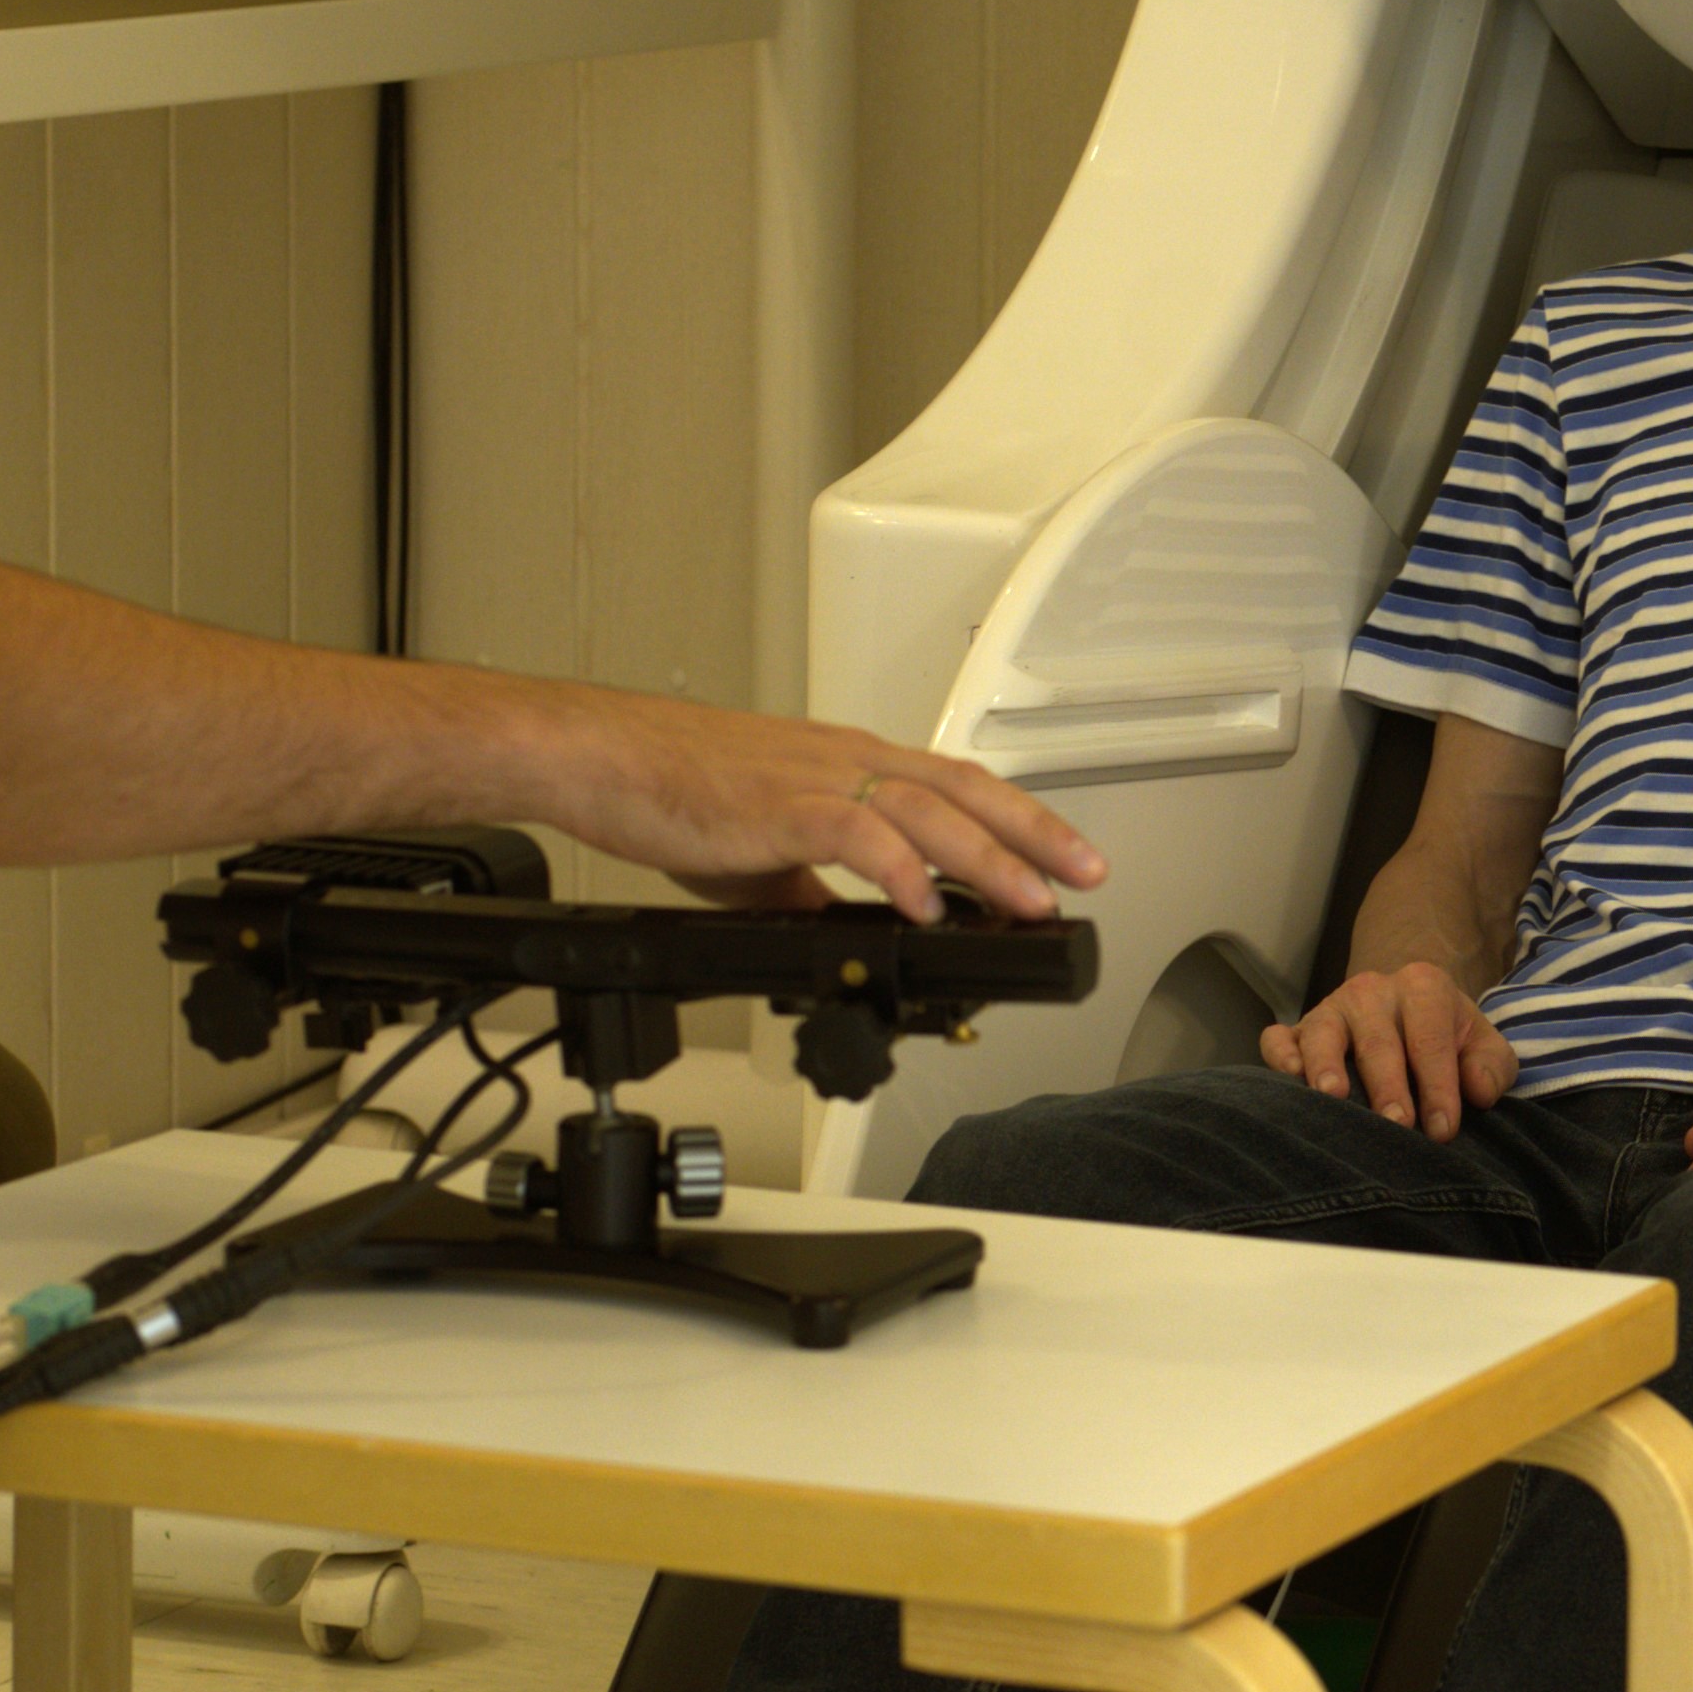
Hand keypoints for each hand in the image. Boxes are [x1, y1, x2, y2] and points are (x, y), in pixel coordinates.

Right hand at [555, 700, 1105, 922]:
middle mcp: (846, 762)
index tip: (1062, 858)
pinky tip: (928, 905)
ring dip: (989, 859)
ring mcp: (817, 780)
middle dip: (1036, 834)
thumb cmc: (669, 789)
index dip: (1018, 821)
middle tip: (1089, 873)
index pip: (955, 787)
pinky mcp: (781, 807)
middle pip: (966, 791)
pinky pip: (859, 835)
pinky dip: (902, 870)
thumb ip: (812, 888)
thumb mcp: (761, 851)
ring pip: (930, 812)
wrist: (602, 757)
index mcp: (847, 766)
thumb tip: (842, 933)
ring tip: (1033, 902)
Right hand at [1259, 958, 1514, 1138]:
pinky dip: (1280, 1057)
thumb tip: (1478, 1090)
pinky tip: (1291, 1082)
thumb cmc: (1448, 1039)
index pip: (1430, 1039)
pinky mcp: (1298, 1030)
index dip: (1438, 1086)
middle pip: (1379, 1040)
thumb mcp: (1482, 1045)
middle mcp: (1372, 991)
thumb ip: (1492, 1065)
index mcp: (1423, 988)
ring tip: (1332, 1097)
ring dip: (1326, 1065)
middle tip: (1397, 1125)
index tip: (1443, 1130)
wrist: (1408, 1009)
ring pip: (1323, 1033)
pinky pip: (1279, 1038)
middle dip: (1388, 1085)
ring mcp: (1331, 1009)